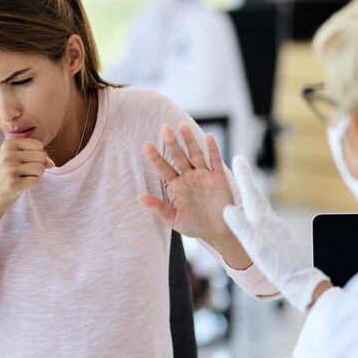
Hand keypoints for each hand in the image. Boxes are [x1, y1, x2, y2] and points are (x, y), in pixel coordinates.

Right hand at [0, 138, 54, 214]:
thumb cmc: (7, 175)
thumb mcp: (19, 159)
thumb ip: (38, 157)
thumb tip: (52, 164)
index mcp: (9, 144)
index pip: (38, 144)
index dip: (37, 155)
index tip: (24, 162)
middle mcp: (8, 154)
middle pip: (41, 156)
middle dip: (38, 166)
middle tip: (23, 173)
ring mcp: (9, 169)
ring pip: (40, 169)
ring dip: (36, 176)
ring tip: (22, 179)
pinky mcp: (13, 184)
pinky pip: (36, 182)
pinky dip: (32, 186)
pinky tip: (21, 186)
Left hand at [140, 123, 249, 266]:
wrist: (218, 232)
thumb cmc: (194, 226)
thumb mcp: (173, 219)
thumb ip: (158, 207)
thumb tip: (138, 197)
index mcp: (176, 186)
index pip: (163, 168)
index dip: (155, 157)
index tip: (145, 145)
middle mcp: (189, 177)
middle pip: (179, 156)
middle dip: (172, 142)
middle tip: (164, 128)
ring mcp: (204, 176)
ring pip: (196, 154)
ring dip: (190, 141)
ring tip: (182, 126)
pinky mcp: (219, 178)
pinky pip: (215, 161)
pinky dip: (213, 149)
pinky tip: (209, 137)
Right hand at [222, 156, 331, 310]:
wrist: (302, 283)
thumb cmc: (279, 267)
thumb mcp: (257, 248)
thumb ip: (243, 228)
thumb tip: (228, 208)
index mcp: (264, 222)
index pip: (250, 194)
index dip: (243, 177)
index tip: (237, 158)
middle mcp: (271, 222)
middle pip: (256, 197)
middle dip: (247, 181)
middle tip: (239, 165)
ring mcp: (276, 230)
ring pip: (261, 207)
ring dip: (252, 195)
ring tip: (246, 187)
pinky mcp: (279, 238)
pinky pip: (264, 218)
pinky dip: (256, 210)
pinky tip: (258, 217)